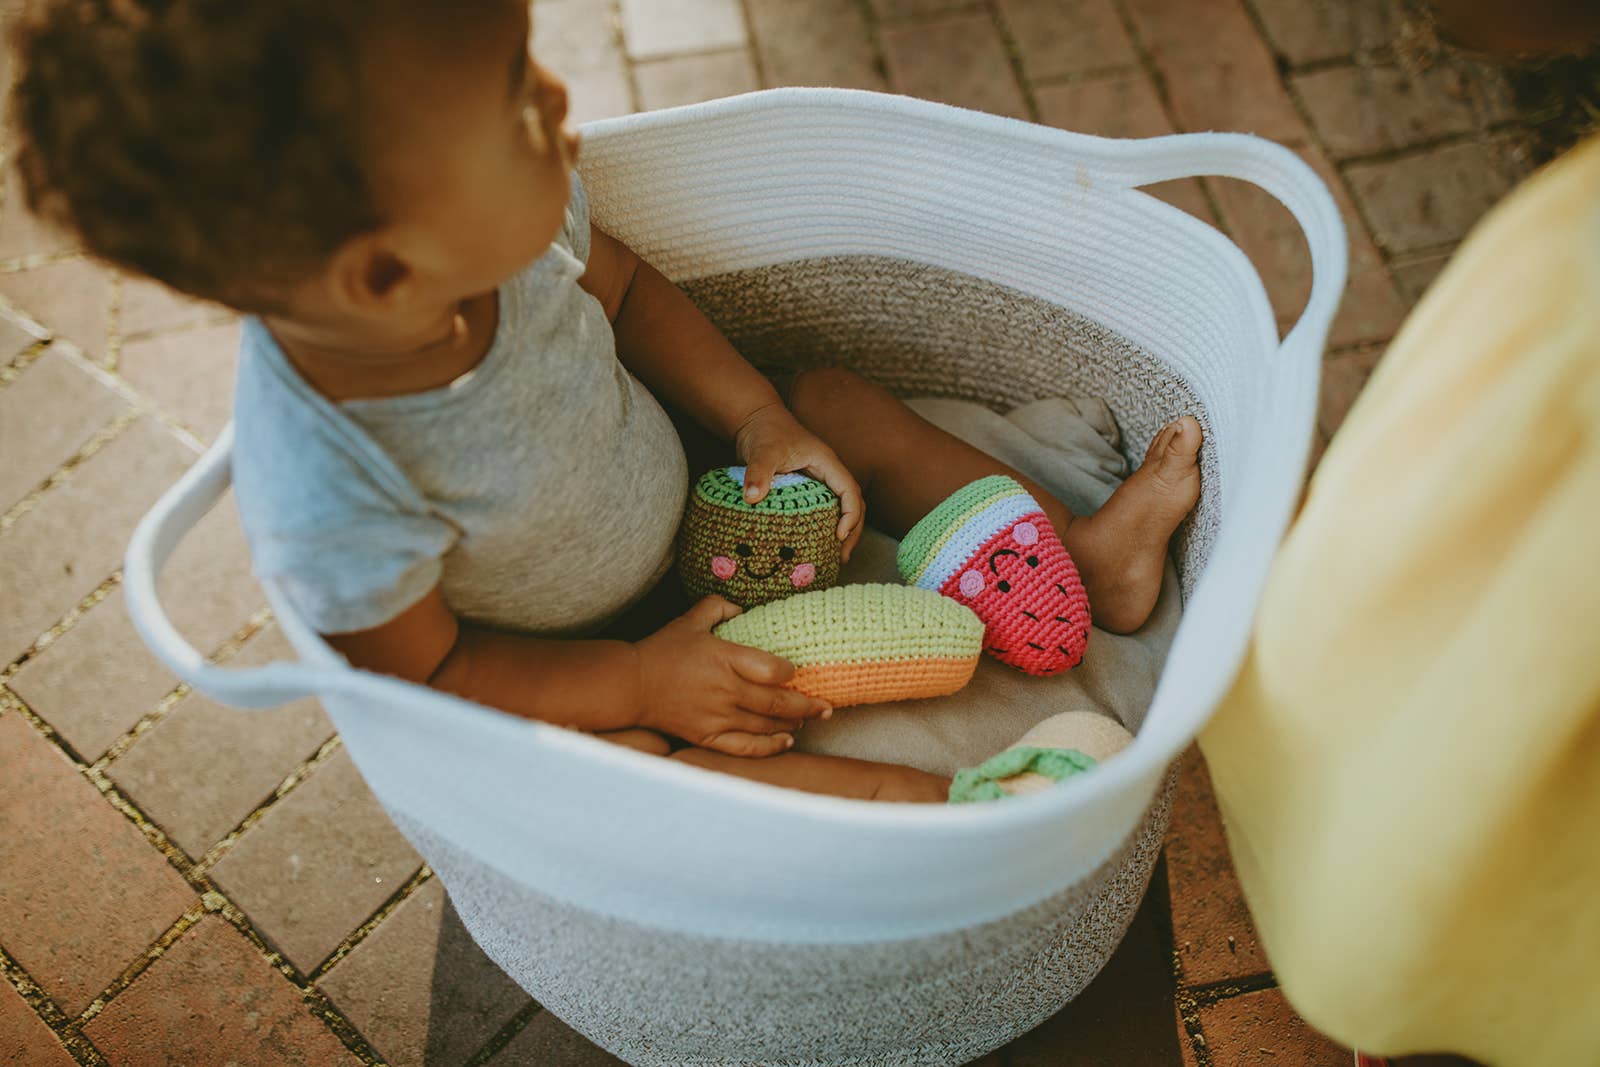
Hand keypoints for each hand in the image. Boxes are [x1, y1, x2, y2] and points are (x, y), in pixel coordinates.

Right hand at [634, 595, 832, 756]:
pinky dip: (770, 746)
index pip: (773, 669)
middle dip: (808, 706)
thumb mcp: (691, 619)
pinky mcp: (708, 736)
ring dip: (792, 724)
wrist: (631, 685)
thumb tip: (744, 609)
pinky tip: (786, 741)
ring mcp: (717, 716)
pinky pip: (746, 747)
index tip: (797, 672)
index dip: (790, 672)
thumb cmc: (663, 650)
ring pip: (766, 725)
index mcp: (725, 658)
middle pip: (778, 702)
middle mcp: (726, 689)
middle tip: (827, 707)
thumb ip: (719, 607)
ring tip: (809, 720)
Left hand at [734, 402, 864, 561]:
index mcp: (827, 463)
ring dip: (843, 532)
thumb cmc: (763, 432)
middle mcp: (828, 473)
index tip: (838, 536)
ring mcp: (820, 481)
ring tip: (835, 558)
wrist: (754, 421)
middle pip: (854, 504)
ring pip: (842, 509)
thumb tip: (752, 498)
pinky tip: (816, 545)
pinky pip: (824, 511)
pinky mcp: (807, 489)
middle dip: (853, 531)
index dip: (850, 514)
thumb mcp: (761, 452)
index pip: (851, 491)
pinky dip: (825, 528)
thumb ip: (758, 473)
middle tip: (842, 557)